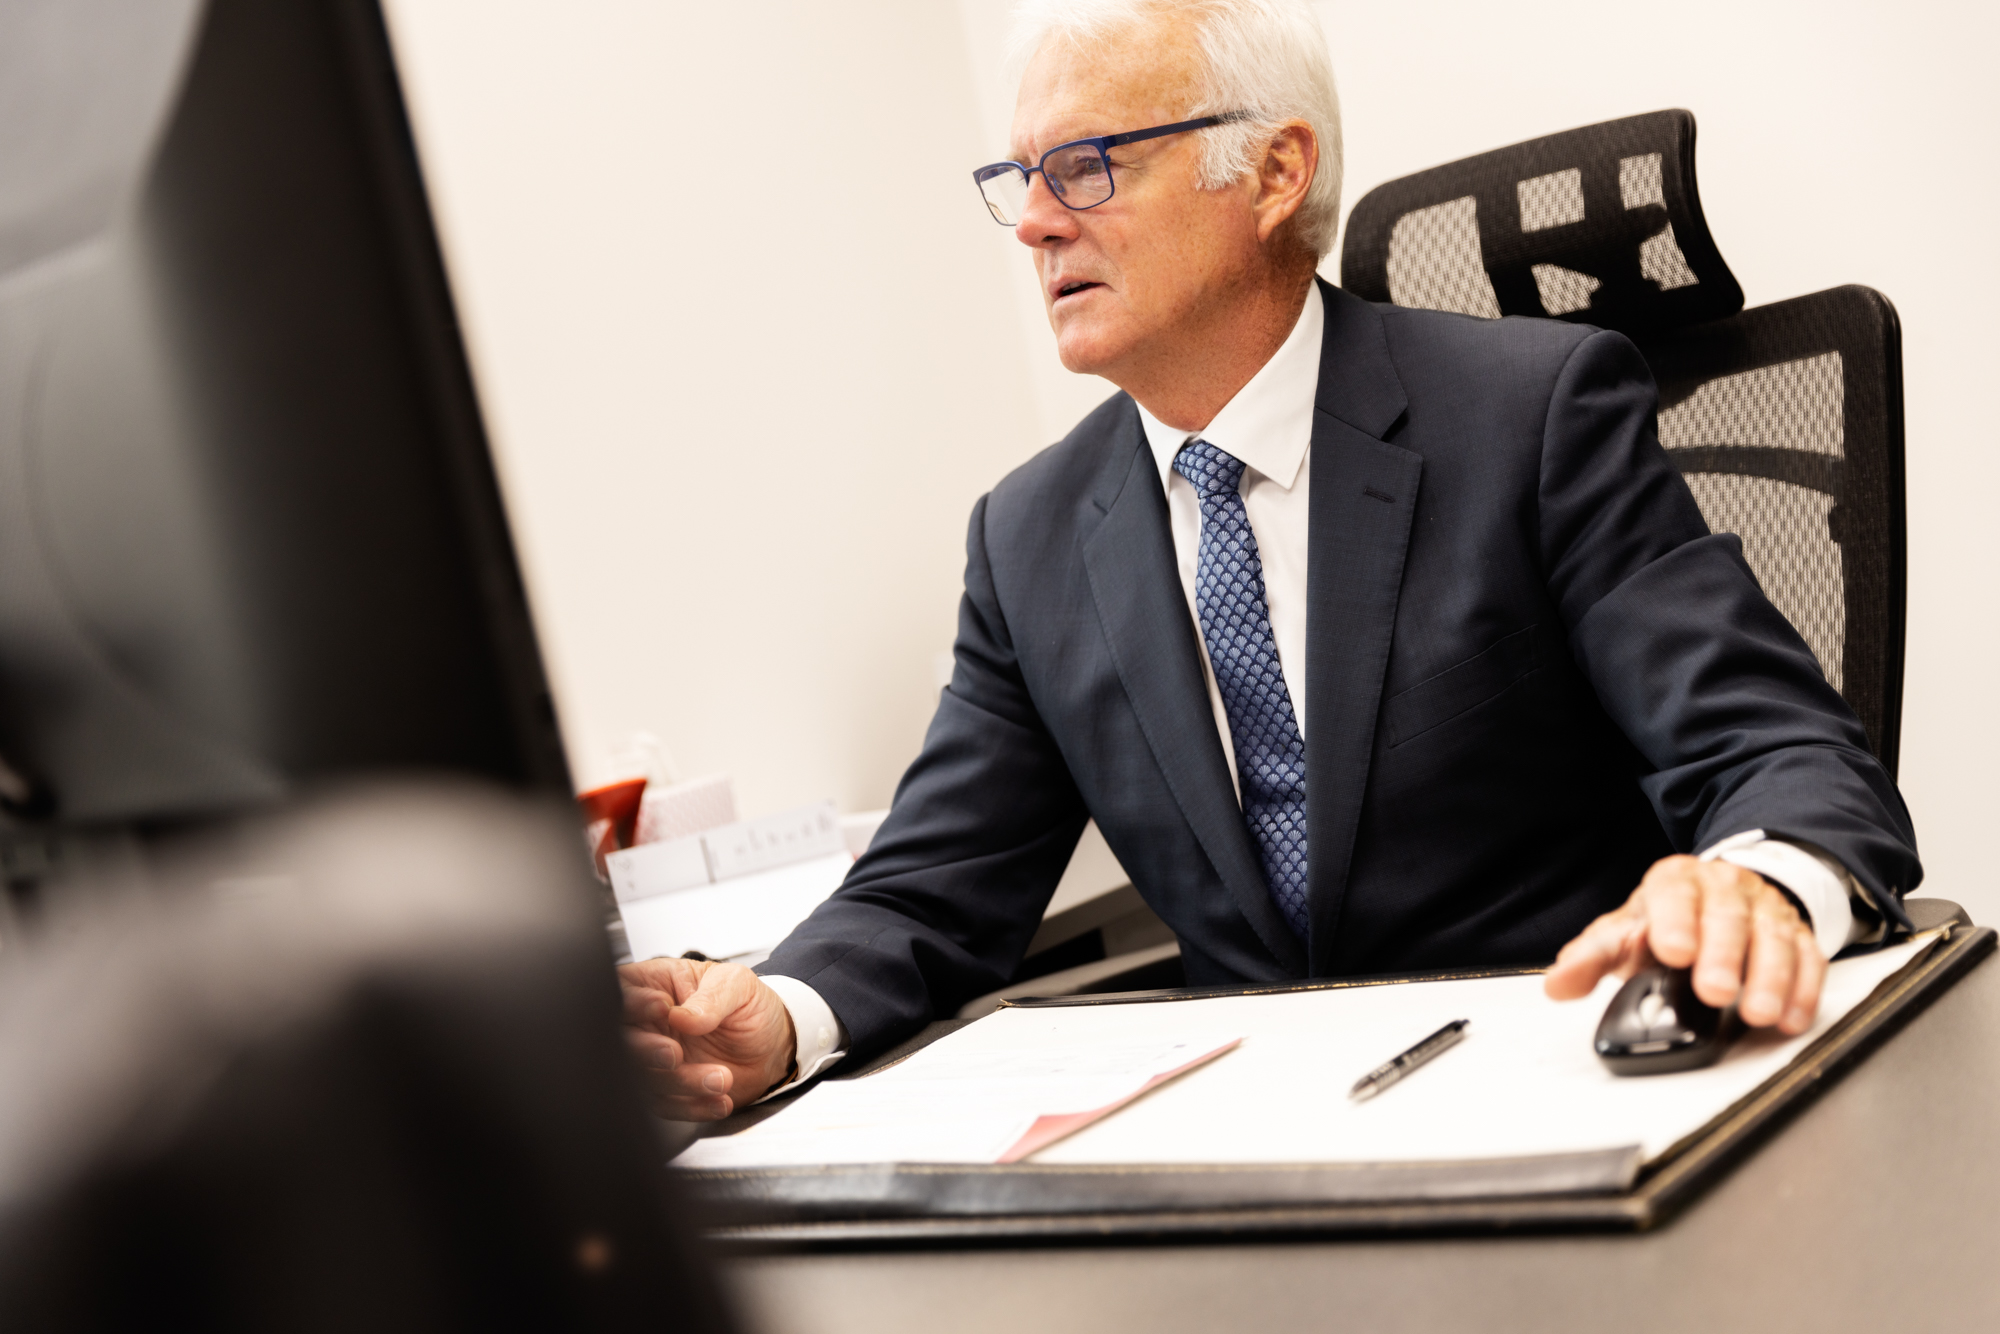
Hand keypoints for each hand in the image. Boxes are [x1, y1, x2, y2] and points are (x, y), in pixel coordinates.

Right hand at [619, 957, 794, 1119]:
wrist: (772, 1045)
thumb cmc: (749, 1005)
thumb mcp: (738, 985)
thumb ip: (712, 997)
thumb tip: (681, 1016)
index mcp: (654, 986)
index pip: (623, 992)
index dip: (633, 1003)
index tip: (663, 1007)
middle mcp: (647, 1025)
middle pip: (622, 1042)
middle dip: (645, 1050)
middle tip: (675, 1054)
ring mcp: (655, 1060)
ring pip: (643, 1079)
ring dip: (680, 1083)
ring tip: (721, 1079)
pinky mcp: (669, 1091)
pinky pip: (666, 1106)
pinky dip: (692, 1107)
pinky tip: (719, 1100)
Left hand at [1544, 855, 1825, 1034]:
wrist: (1721, 898)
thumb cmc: (1669, 922)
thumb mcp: (1626, 933)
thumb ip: (1592, 958)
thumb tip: (1558, 983)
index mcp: (1675, 883)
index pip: (1673, 895)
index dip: (1674, 922)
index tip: (1673, 952)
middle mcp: (1724, 889)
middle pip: (1727, 917)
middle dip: (1723, 955)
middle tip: (1716, 991)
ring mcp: (1765, 910)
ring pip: (1774, 938)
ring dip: (1769, 978)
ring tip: (1758, 1013)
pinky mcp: (1797, 935)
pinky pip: (1809, 959)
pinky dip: (1804, 990)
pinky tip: (1792, 1017)